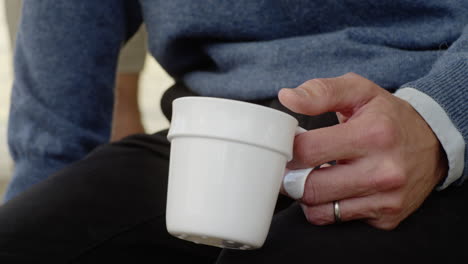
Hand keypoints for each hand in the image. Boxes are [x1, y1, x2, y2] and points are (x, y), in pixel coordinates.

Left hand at [278, 73, 447, 229]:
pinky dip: (326, 207)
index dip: (288, 150)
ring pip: (319, 211)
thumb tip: (287, 97)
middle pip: (310, 188)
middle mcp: (383, 171)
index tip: (287, 146)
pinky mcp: (386, 218)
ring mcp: (387, 199)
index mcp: (373, 135)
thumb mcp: (359, 90)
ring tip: (314, 175)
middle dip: (292, 177)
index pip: (308, 151)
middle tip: (293, 166)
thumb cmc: (388, 116)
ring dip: (307, 194)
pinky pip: (336, 220)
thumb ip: (321, 91)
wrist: (433, 142)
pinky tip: (335, 188)